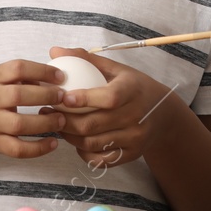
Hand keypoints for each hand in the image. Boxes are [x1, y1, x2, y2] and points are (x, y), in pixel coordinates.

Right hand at [0, 60, 66, 158]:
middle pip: (20, 95)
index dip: (42, 70)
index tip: (61, 76)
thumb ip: (20, 77)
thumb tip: (54, 78)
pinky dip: (37, 148)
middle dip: (47, 95)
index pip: (18, 68)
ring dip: (45, 123)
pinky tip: (52, 143)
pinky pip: (17, 149)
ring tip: (62, 120)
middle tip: (65, 97)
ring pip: (20, 124)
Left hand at [46, 48, 184, 168]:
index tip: (64, 98)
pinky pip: (100, 160)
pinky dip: (83, 151)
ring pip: (92, 143)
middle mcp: (136, 116)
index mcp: (133, 90)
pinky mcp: (131, 155)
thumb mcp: (116, 69)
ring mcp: (135, 138)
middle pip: (94, 124)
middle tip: (47, 112)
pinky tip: (75, 139)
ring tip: (57, 124)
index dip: (85, 99)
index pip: (109, 98)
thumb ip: (86, 59)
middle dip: (65, 121)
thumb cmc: (133, 87)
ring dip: (69, 136)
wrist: (163, 115)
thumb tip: (54, 50)